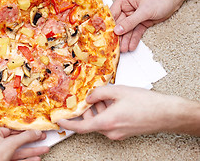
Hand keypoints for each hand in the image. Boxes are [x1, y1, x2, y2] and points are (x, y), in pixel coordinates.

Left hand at [0, 128, 48, 160]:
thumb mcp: (11, 143)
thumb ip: (25, 137)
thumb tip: (35, 132)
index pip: (12, 129)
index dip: (24, 129)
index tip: (35, 130)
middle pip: (17, 141)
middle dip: (31, 141)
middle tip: (42, 137)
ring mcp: (0, 155)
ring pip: (19, 151)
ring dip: (32, 151)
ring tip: (44, 149)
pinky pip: (18, 159)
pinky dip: (28, 159)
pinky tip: (36, 158)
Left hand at [58, 85, 194, 139]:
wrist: (166, 113)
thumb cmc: (146, 103)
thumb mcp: (118, 91)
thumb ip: (99, 93)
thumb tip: (88, 97)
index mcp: (107, 122)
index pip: (81, 127)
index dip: (68, 124)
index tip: (58, 120)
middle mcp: (110, 132)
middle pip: (90, 121)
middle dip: (89, 108)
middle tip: (93, 95)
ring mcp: (117, 134)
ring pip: (99, 121)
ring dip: (99, 109)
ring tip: (109, 96)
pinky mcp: (123, 132)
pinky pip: (108, 123)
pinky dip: (107, 112)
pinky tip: (115, 102)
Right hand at [110, 0, 181, 51]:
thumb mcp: (144, 10)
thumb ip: (130, 21)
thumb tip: (117, 30)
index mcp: (123, 0)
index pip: (111, 14)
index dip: (108, 25)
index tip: (105, 36)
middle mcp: (126, 8)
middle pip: (118, 24)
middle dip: (118, 36)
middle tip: (115, 46)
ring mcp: (133, 16)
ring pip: (127, 30)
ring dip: (125, 40)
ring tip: (124, 49)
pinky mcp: (141, 22)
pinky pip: (135, 32)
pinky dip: (134, 39)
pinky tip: (131, 46)